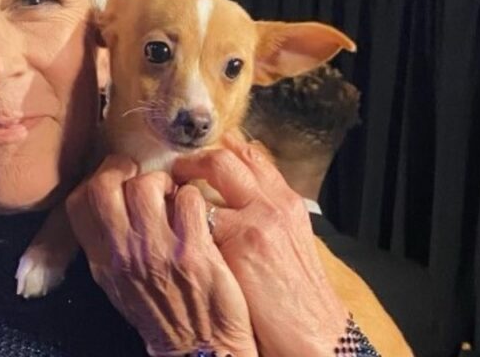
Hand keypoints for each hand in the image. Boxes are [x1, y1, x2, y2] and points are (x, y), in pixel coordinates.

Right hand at [65, 154, 257, 356]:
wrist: (198, 348)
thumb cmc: (161, 312)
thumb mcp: (117, 283)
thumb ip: (107, 244)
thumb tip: (108, 201)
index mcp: (103, 260)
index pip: (79, 202)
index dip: (97, 178)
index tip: (117, 178)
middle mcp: (124, 253)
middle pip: (104, 186)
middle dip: (125, 170)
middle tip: (143, 177)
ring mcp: (158, 251)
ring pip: (148, 186)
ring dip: (164, 183)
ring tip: (173, 196)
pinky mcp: (194, 251)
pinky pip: (188, 199)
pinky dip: (193, 198)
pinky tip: (196, 213)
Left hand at [172, 135, 350, 356]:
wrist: (313, 331)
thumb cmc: (295, 296)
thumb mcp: (288, 244)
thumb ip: (264, 218)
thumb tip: (235, 202)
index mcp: (286, 203)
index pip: (253, 157)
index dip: (223, 148)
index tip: (202, 148)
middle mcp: (274, 203)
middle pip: (229, 158)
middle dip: (195, 159)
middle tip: (175, 168)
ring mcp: (258, 218)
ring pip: (211, 179)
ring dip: (184, 184)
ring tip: (165, 195)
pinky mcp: (242, 240)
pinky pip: (200, 213)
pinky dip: (183, 215)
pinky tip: (170, 224)